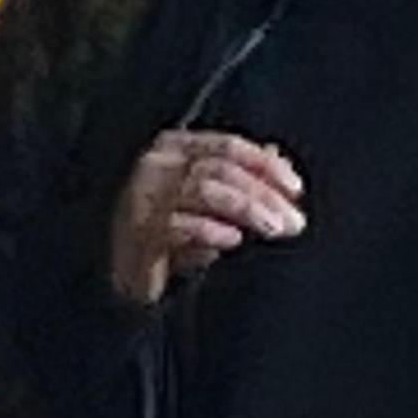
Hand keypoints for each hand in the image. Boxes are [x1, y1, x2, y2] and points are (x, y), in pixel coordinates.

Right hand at [109, 130, 306, 304]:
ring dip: (247, 209)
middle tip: (294, 221)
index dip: (265, 165)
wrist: (122, 271)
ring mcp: (144, 197)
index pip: (227, 146)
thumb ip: (238, 177)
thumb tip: (278, 158)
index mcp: (173, 148)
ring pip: (206, 190)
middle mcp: (156, 165)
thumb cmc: (167, 231)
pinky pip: (181, 225)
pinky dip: (212, 230)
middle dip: (264, 194)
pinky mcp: (140, 231)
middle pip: (221, 169)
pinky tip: (234, 240)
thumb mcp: (206, 200)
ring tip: (273, 229)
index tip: (295, 188)